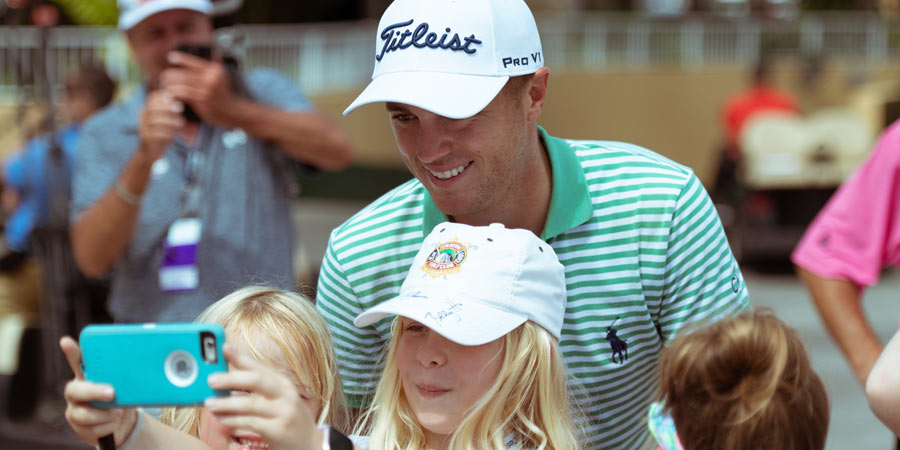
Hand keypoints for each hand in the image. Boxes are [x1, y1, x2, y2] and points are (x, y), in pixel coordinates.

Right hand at [60, 336, 137, 445]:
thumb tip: (147, 366)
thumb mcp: (125, 385)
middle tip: (111, 393)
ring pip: (83, 414)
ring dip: (105, 415)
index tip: (66, 341)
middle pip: (76, 390)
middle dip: (94, 392)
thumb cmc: (121, 397)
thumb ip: (127, 376)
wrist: (121, 423)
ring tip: (118, 413)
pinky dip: (108, 427)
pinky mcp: (79, 427)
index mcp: (88, 376)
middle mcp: (77, 391)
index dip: (71, 352)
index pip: (77, 361)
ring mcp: (75, 410)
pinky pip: (93, 429)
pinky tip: (114, 423)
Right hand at [138, 89, 183, 161]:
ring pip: (154, 121)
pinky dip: (166, 133)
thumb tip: (187, 105)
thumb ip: (176, 114)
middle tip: (180, 109)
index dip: (165, 97)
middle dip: (167, 107)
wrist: (151, 154)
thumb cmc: (163, 135)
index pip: (153, 98)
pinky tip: (173, 135)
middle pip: (152, 108)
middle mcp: (143, 117)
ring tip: (181, 123)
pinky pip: (154, 134)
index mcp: (148, 110)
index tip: (177, 100)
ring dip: (169, 120)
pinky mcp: (145, 139)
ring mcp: (143, 128)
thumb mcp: (170, 123)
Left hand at [161, 51, 237, 126]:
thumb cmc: (227, 94)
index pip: (193, 61)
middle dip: (170, 75)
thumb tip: (214, 51)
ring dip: (169, 85)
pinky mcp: (201, 101)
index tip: (170, 57)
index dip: (180, 58)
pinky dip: (173, 94)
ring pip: (180, 83)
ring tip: (165, 86)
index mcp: (215, 70)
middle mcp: (210, 78)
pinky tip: (170, 96)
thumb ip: (217, 64)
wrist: (235, 111)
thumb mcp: (225, 77)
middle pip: (183, 73)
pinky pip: (182, 94)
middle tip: (164, 77)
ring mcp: (206, 89)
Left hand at [204, 345, 321, 449]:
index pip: (259, 367)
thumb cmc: (285, 416)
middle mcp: (285, 394)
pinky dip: (234, 420)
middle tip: (211, 380)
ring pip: (251, 404)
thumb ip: (255, 388)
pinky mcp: (279, 430)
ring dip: (227, 403)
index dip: (241, 356)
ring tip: (209, 404)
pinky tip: (222, 419)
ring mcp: (283, 412)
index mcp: (281, 382)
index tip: (224, 347)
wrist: (308, 441)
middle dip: (231, 379)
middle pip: (256, 381)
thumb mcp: (276, 397)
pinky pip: (252, 423)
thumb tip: (225, 379)